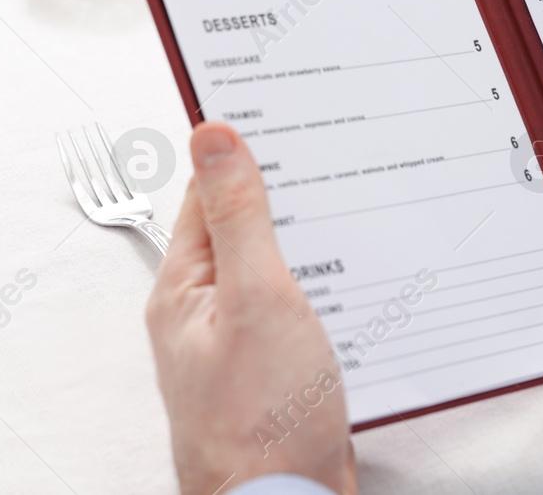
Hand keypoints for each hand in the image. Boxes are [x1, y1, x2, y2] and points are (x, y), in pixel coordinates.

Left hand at [146, 122, 355, 494]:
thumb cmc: (262, 426)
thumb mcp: (255, 298)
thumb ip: (238, 215)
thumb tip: (211, 137)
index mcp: (184, 289)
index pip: (205, 196)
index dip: (242, 153)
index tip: (279, 116)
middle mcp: (205, 316)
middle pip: (243, 232)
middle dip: (285, 198)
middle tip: (330, 160)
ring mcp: (241, 348)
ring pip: (277, 273)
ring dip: (311, 247)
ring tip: (352, 213)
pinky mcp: (276, 375)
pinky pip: (300, 314)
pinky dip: (326, 292)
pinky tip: (357, 285)